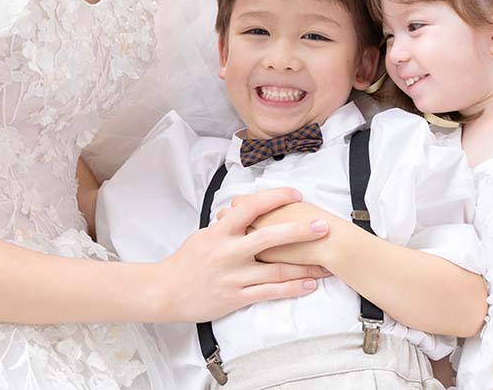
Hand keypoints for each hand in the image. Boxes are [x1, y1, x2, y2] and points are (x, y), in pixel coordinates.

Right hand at [156, 188, 330, 323]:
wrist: (165, 291)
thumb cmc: (187, 261)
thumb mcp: (205, 234)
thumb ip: (229, 223)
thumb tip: (250, 208)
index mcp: (220, 231)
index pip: (252, 207)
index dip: (276, 198)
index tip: (296, 195)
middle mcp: (229, 252)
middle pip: (270, 238)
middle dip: (300, 231)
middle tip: (323, 226)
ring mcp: (234, 276)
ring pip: (276, 270)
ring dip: (305, 266)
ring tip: (327, 263)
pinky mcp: (236, 297)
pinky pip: (269, 292)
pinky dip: (292, 288)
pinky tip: (309, 285)